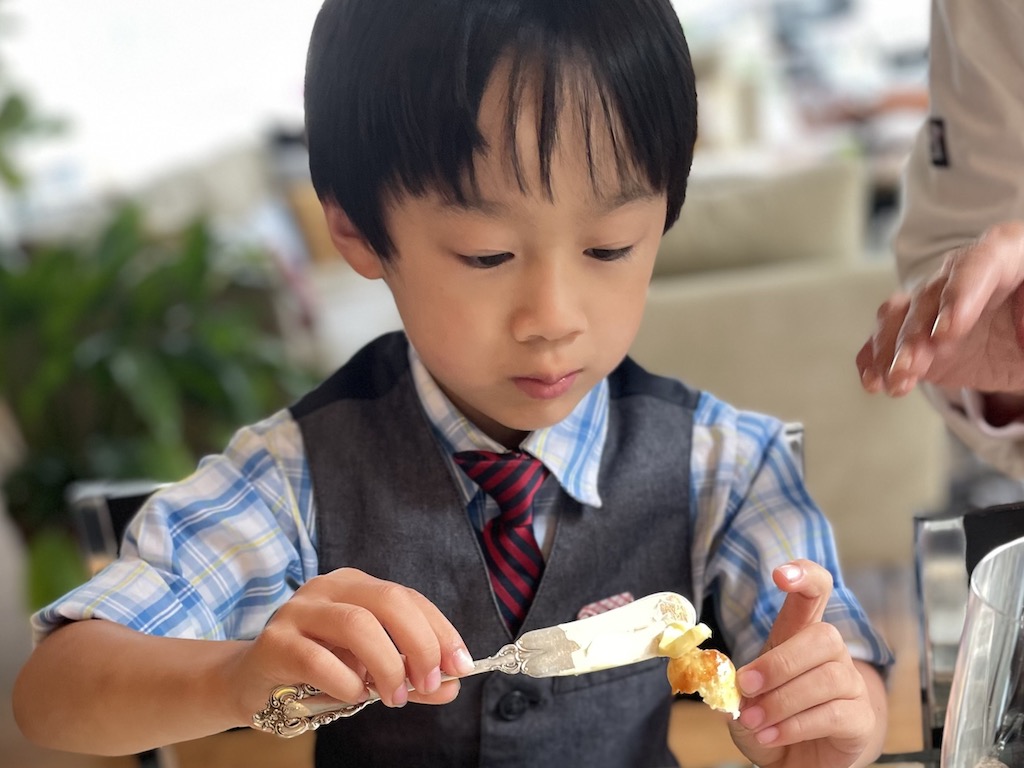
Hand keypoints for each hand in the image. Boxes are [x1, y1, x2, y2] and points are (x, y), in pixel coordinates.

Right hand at [224, 568, 474, 724]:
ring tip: (394, 697)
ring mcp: (297, 611)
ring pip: (356, 624)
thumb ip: (410, 675)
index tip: (461, 666)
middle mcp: (327, 588)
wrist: (252, 684)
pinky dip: (346, 682)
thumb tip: (453, 686)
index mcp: (355, 585)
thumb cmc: (317, 672)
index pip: (410, 598)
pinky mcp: (273, 642)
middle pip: (388, 600)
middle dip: (419, 644)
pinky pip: (318, 659)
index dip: (440, 631)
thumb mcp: (370, 671)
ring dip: (386, 665)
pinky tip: (354, 696)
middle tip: (428, 683)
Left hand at [728, 561, 880, 767]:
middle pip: (823, 636)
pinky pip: (834, 714)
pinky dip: (796, 726)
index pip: (815, 592)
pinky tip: (771, 735)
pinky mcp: (860, 719)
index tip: (780, 575)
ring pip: (827, 679)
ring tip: (754, 721)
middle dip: (780, 662)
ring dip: (783, 701)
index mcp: (798, 635)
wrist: (796, 759)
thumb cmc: (769, 716)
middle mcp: (831, 653)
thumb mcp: (743, 698)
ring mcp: (851, 685)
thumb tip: (730, 681)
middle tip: (746, 686)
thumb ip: (735, 685)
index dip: (804, 576)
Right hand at [856, 221, 1023, 411]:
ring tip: (892, 383)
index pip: (980, 263)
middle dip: (917, 334)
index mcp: (1008, 253)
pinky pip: (887, 342)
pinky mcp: (919, 336)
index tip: (948, 332)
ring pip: (900, 316)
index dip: (960, 295)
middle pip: (931, 295)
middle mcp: (964, 274)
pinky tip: (873, 382)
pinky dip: (875, 360)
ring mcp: (936, 305)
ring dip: (891, 350)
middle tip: (915, 365)